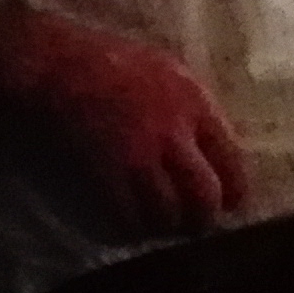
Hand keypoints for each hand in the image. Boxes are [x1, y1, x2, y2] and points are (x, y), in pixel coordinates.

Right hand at [24, 23, 248, 235]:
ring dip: (166, 228)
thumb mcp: (170, 71)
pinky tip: (130, 229)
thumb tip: (210, 147)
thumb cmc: (113, 62)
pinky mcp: (104, 173)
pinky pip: (127, 217)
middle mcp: (173, 133)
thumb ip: (193, 108)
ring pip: (166, 212)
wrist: (58, 67)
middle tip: (197, 226)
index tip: (233, 205)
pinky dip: (131, 230)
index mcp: (194, 103)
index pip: (231, 158)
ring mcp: (138, 156)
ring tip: (162, 229)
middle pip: (204, 194)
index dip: (235, 190)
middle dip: (204, 218)